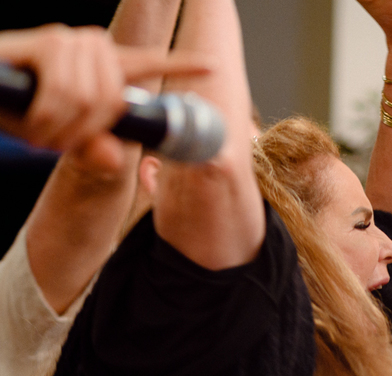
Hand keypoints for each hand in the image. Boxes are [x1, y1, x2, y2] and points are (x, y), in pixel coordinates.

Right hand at [0, 25, 209, 170]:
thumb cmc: (19, 107)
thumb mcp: (62, 137)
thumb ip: (92, 149)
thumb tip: (114, 159)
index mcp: (106, 69)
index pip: (151, 62)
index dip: (183, 64)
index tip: (213, 65)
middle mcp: (95, 49)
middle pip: (116, 100)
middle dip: (84, 133)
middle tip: (54, 143)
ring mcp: (73, 42)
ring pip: (90, 100)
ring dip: (60, 128)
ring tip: (39, 131)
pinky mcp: (50, 42)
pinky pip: (65, 93)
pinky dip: (46, 117)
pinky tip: (30, 119)